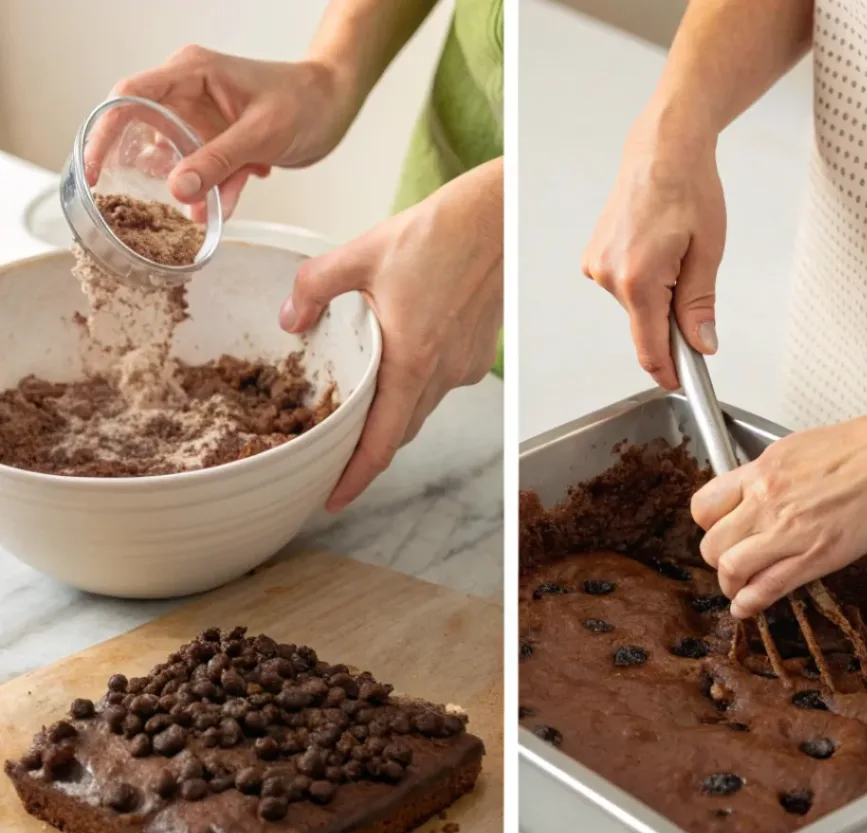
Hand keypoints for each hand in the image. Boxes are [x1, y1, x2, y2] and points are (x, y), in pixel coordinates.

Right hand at [87, 45, 356, 216]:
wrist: (336, 106)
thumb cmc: (304, 102)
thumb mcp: (259, 135)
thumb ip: (217, 162)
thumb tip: (176, 191)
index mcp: (190, 73)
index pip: (129, 98)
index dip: (104, 132)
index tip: (94, 170)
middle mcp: (190, 93)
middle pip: (148, 133)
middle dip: (152, 172)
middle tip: (145, 207)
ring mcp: (205, 120)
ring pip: (181, 161)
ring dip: (190, 191)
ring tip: (202, 215)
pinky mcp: (223, 143)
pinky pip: (209, 173)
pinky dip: (216, 193)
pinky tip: (222, 211)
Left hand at [279, 159, 502, 511]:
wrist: (497, 220)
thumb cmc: (440, 234)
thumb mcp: (361, 254)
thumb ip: (315, 288)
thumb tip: (291, 320)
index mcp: (412, 361)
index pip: (381, 442)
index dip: (355, 478)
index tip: (332, 498)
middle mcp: (441, 375)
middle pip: (400, 434)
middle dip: (367, 455)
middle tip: (334, 463)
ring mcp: (462, 368)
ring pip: (419, 411)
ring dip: (390, 420)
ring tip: (357, 415)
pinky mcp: (474, 355)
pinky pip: (438, 387)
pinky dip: (413, 389)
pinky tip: (396, 364)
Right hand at [581, 106, 725, 388]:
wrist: (662, 149)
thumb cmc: (687, 187)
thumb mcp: (706, 251)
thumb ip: (699, 305)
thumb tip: (701, 344)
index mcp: (638, 279)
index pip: (650, 347)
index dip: (668, 370)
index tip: (679, 382)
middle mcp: (609, 277)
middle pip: (645, 326)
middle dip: (671, 321)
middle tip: (693, 282)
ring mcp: (597, 267)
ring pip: (635, 307)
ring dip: (657, 296)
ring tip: (674, 252)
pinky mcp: (594, 259)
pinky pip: (624, 287)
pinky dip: (643, 281)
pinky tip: (656, 249)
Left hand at [691, 410, 866, 617]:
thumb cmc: (858, 447)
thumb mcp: (792, 450)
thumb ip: (763, 476)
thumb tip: (746, 495)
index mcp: (759, 473)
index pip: (703, 508)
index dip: (707, 525)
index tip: (718, 531)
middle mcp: (766, 502)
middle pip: (712, 544)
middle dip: (716, 559)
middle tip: (730, 561)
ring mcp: (789, 532)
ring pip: (731, 570)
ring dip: (730, 584)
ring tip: (739, 587)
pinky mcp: (816, 557)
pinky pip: (768, 588)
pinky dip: (750, 604)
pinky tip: (747, 607)